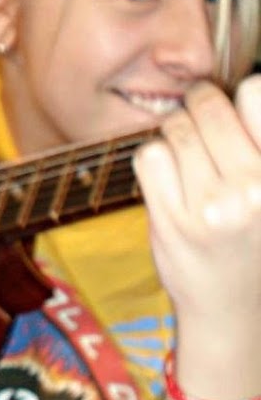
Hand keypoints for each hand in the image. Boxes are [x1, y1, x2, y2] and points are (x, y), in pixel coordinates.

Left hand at [133, 76, 260, 391]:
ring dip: (176, 135)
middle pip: (208, 106)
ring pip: (175, 128)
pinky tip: (169, 178)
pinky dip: (154, 159)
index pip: (255, 91)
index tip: (234, 112)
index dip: (240, 97)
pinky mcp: (170, 221)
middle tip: (201, 125)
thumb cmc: (256, 244)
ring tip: (188, 158)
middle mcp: (254, 188)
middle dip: (200, 108)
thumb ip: (256, 144)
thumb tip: (233, 89)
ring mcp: (209, 206)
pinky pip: (149, 156)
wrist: (232, 310)